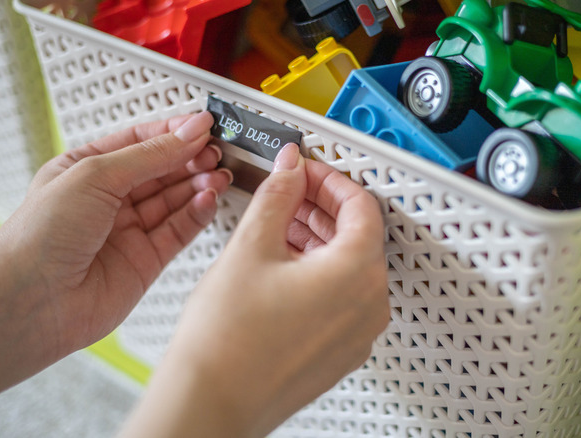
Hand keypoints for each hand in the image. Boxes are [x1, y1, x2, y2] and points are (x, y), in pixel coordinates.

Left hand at [0, 112, 231, 409]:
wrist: (31, 299)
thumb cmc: (39, 236)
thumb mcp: (94, 175)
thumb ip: (148, 155)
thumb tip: (187, 134)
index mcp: (86, 170)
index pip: (139, 141)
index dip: (173, 132)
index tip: (203, 124)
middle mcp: (109, 200)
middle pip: (162, 170)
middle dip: (191, 158)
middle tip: (216, 149)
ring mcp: (128, 231)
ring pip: (175, 200)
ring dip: (200, 184)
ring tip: (219, 173)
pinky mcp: (146, 261)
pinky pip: (179, 231)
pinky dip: (197, 214)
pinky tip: (208, 199)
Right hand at [120, 143, 389, 437]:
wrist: (210, 403)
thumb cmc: (227, 342)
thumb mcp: (251, 247)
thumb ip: (278, 196)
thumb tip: (292, 168)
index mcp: (357, 273)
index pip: (362, 206)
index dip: (331, 180)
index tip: (306, 171)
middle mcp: (369, 306)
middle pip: (358, 236)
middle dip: (323, 208)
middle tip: (290, 192)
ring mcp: (357, 334)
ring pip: (349, 268)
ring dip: (319, 240)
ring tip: (280, 226)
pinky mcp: (339, 352)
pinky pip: (341, 299)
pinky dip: (319, 274)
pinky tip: (283, 265)